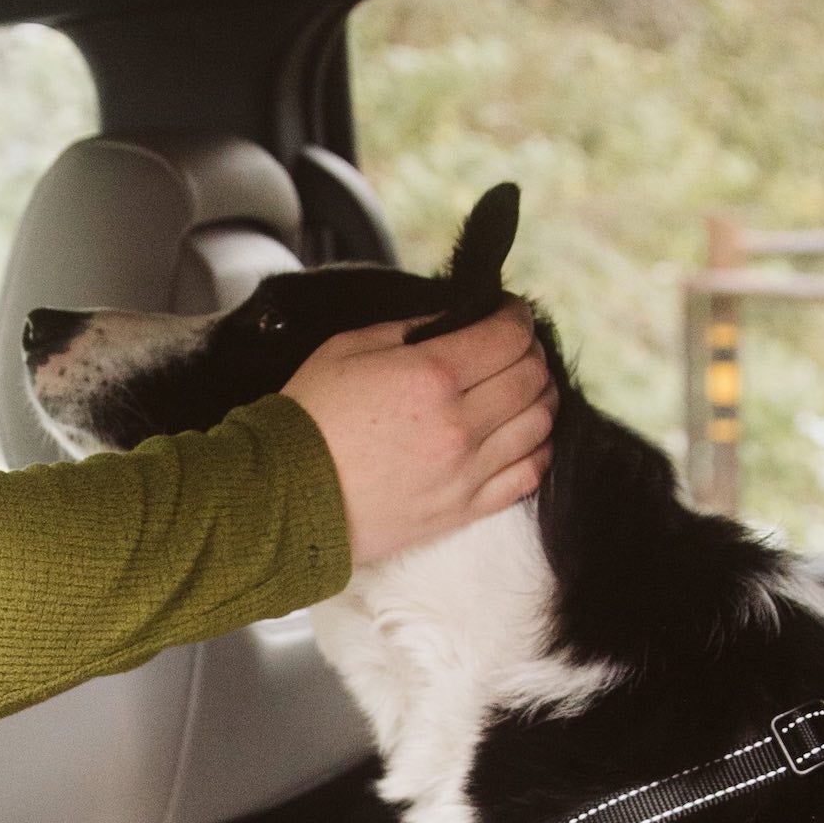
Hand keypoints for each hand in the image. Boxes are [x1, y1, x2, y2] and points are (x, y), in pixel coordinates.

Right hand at [285, 304, 553, 569]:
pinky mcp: (464, 510)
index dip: (516, 316)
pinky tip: (524, 435)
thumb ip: (411, 329)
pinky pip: (529, 475)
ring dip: (539, 396)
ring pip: (540, 423)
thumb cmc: (310, 420)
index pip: (508, 336)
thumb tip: (457, 321)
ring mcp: (466, 472)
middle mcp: (459, 425)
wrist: (283, 499)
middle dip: (529, 351)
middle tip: (512, 347)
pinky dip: (538, 447)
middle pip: (531, 376)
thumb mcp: (350, 348)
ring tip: (521, 388)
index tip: (509, 312)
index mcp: (432, 377)